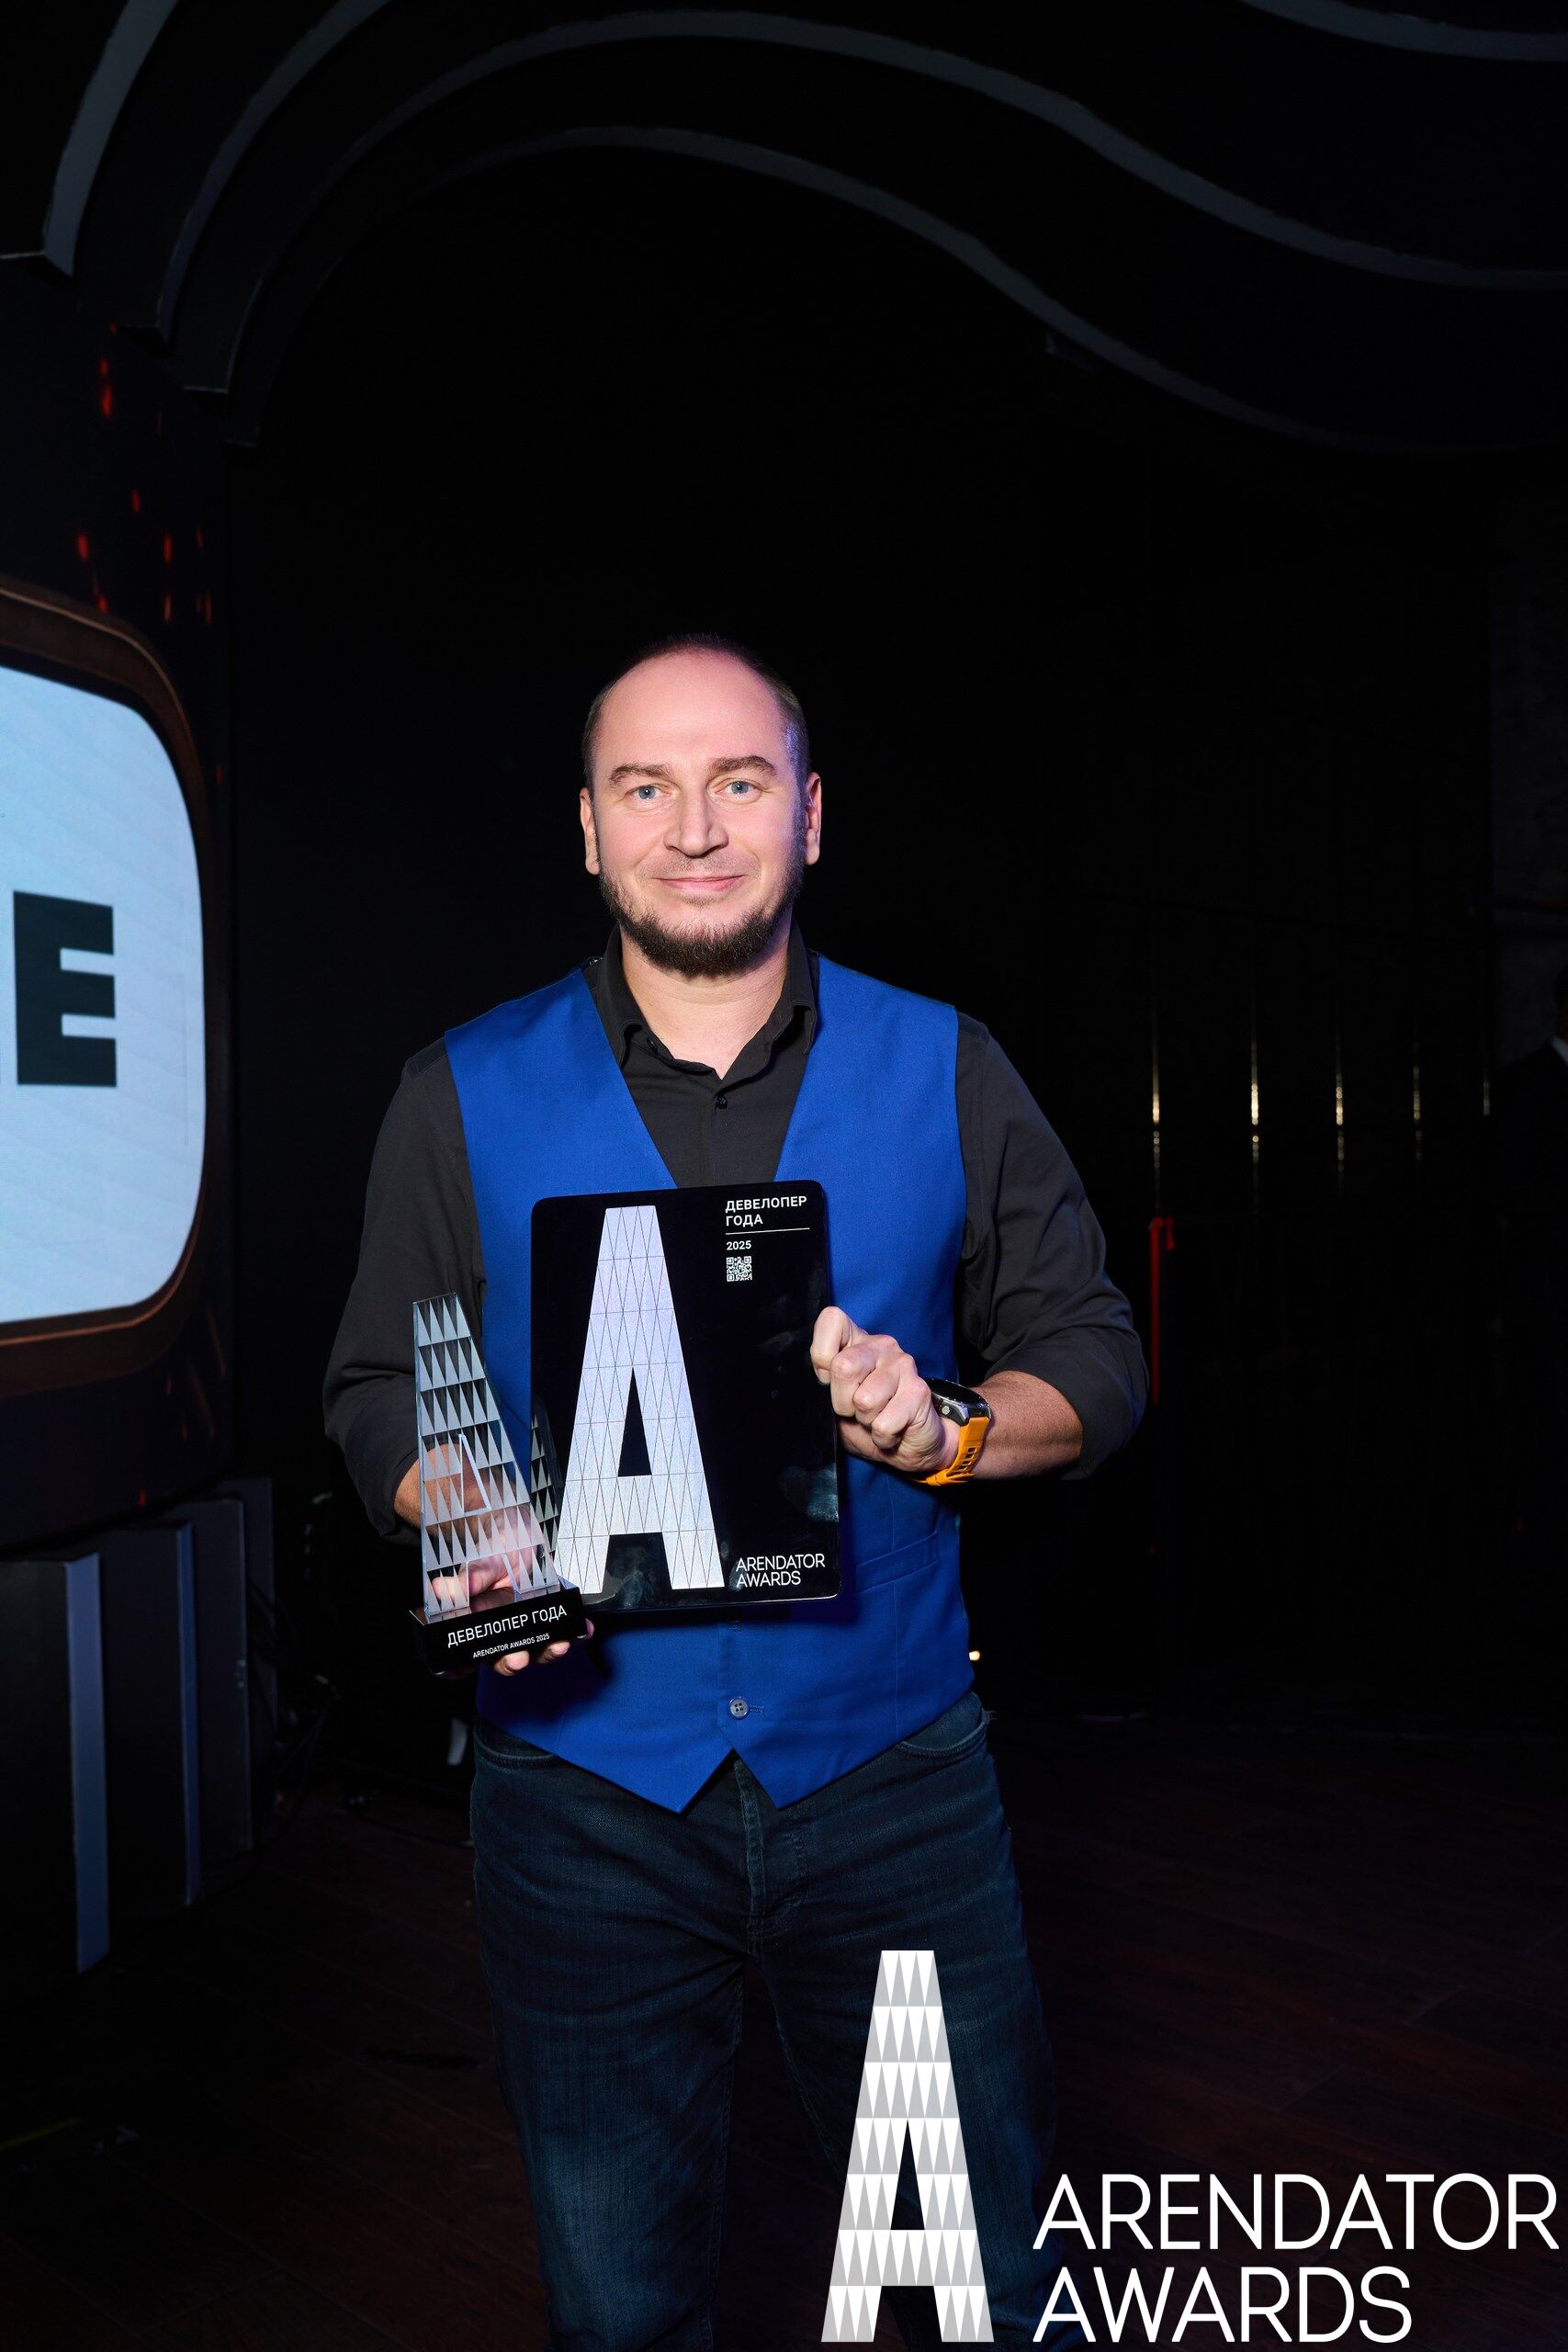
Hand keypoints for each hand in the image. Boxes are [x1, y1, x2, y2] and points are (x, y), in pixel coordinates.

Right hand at [405, 1444, 591, 1674]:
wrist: (513, 1531)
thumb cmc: (489, 1550)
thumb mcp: (480, 1562)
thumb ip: (467, 1580)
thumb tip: (442, 1589)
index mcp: (474, 1626)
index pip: (460, 1656)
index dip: (458, 1667)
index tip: (466, 1665)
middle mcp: (498, 1633)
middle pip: (501, 1659)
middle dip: (511, 1661)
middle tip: (519, 1659)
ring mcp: (526, 1626)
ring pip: (535, 1649)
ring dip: (548, 1651)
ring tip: (560, 1644)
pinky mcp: (549, 1614)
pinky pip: (561, 1628)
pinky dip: (574, 1630)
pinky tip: (584, 1628)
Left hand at [809, 1306, 958, 1478]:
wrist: (910, 1444)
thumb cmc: (869, 1419)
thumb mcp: (837, 1400)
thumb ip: (824, 1384)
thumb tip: (818, 1380)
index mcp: (858, 1341)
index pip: (832, 1320)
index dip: (822, 1355)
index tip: (829, 1379)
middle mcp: (882, 1346)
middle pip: (843, 1367)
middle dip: (842, 1401)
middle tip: (856, 1409)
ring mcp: (903, 1365)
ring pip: (864, 1400)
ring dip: (866, 1420)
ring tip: (877, 1418)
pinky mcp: (918, 1390)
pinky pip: (884, 1423)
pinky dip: (882, 1436)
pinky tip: (891, 1430)